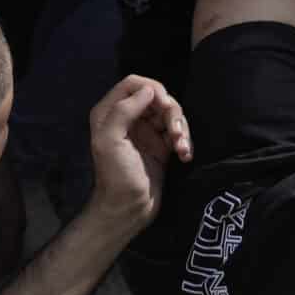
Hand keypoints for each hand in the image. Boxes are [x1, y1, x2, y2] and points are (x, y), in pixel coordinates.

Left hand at [87, 75, 192, 229]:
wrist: (128, 210)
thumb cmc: (116, 176)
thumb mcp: (110, 141)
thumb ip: (123, 111)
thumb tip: (149, 90)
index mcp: (110, 113)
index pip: (133, 83)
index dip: (152, 89)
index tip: (164, 105)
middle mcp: (128, 118)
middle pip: (157, 97)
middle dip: (171, 112)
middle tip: (175, 133)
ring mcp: (146, 132)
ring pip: (171, 113)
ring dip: (181, 128)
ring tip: (182, 149)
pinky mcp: (161, 146)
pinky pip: (178, 132)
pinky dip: (185, 141)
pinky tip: (185, 155)